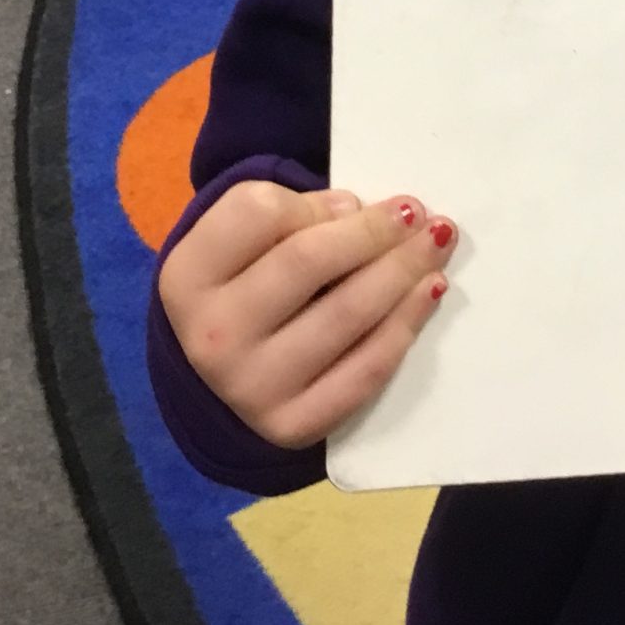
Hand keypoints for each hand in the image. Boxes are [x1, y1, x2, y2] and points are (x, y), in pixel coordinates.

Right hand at [159, 181, 456, 449]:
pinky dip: (404, 325)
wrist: (218, 383)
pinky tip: (430, 291)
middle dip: (374, 231)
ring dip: (402, 271)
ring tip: (437, 242)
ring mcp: (249, 387)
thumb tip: (359, 212)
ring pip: (345, 314)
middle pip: (307, 261)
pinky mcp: (290, 425)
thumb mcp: (242, 245)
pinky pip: (364, 370)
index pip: (257, 212)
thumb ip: (291, 215)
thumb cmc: (244, 289)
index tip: (350, 202)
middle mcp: (209, 335)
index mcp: (187, 276)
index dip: (313, 199)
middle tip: (419, 212)